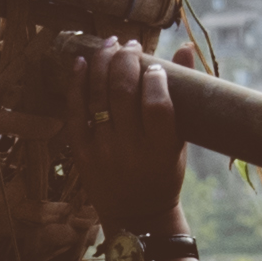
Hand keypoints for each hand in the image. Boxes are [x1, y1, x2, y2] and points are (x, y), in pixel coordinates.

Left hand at [77, 40, 188, 231]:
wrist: (136, 215)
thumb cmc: (164, 173)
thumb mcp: (180, 142)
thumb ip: (182, 96)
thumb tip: (186, 47)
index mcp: (161, 150)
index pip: (157, 104)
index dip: (155, 78)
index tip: (155, 66)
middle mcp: (130, 151)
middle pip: (123, 93)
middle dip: (126, 60)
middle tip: (131, 45)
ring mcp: (103, 151)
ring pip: (98, 96)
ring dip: (103, 63)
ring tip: (110, 45)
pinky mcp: (81, 153)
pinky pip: (75, 111)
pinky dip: (76, 83)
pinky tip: (81, 62)